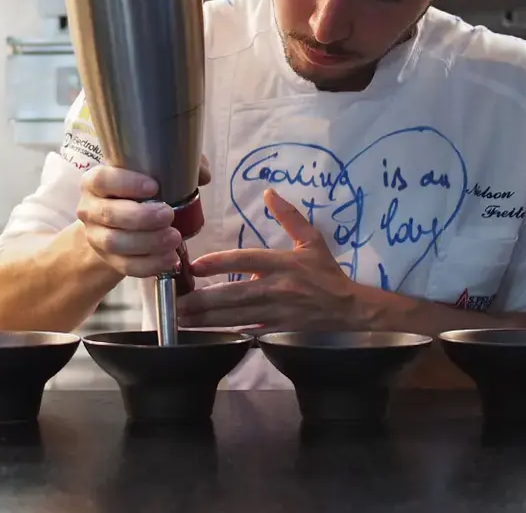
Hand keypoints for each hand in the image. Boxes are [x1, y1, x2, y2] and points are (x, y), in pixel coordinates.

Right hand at [77, 155, 210, 277]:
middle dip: (141, 217)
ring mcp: (97, 237)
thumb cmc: (140, 191)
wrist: (119, 223)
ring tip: (174, 238)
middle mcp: (90, 209)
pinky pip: (126, 266)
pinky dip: (150, 264)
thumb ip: (179, 164)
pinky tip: (170, 259)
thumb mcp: (154, 172)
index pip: (102, 180)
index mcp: (96, 182)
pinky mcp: (109, 260)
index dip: (126, 183)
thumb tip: (202, 175)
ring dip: (147, 242)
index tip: (154, 186)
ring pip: (115, 243)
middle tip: (169, 215)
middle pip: (109, 214)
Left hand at [177, 188, 360, 330]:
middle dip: (203, 301)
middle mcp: (277, 288)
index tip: (195, 265)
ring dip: (206, 319)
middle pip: (235, 295)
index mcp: (284, 263)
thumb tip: (269, 192)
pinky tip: (203, 333)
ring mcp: (275, 312)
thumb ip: (289, 216)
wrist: (348, 308)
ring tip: (180, 319)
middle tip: (176, 302)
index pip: (247, 260)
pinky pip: (246, 330)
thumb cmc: (326, 271)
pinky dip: (224, 331)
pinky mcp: (276, 329)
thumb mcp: (312, 239)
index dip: (220, 263)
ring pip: (236, 317)